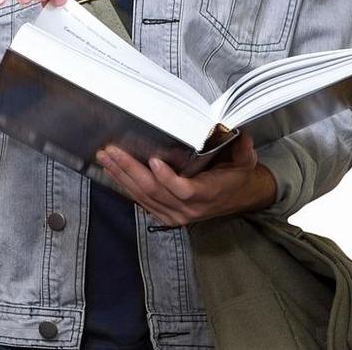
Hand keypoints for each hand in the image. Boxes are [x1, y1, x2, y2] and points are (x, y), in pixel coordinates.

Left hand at [95, 133, 276, 225]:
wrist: (238, 198)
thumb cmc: (237, 176)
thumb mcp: (245, 161)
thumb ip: (243, 149)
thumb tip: (242, 135)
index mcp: (207, 194)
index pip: (184, 190)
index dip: (167, 178)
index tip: (153, 160)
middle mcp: (188, 208)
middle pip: (154, 191)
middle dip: (130, 170)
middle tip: (112, 152)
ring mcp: (175, 215)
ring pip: (143, 196)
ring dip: (122, 176)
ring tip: (105, 158)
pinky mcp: (165, 215)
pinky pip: (142, 201)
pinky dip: (126, 186)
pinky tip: (113, 172)